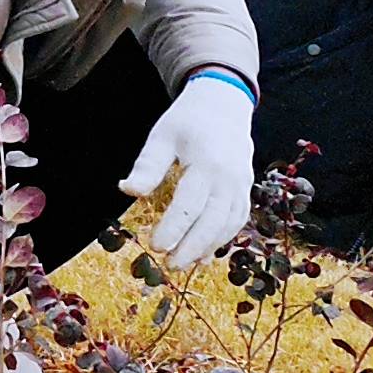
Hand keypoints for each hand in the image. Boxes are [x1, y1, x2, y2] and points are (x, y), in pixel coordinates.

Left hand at [126, 73, 255, 266]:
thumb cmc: (187, 122)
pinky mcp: (245, 190)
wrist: (225, 106)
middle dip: (191, 246)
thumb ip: (148, 166)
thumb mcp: (162, 136)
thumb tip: (128, 190)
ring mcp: (242, 186)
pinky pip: (237, 220)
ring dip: (207, 247)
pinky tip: (204, 254)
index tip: (154, 246)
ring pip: (228, 224)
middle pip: (213, 221)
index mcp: (207, 164)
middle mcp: (230, 179)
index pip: (190, 205)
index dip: (173, 228)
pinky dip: (222, 239)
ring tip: (184, 264)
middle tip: (169, 265)